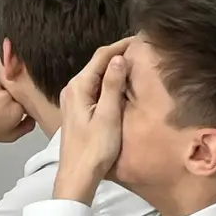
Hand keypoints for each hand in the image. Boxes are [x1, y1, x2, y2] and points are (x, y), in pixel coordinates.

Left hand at [53, 38, 131, 202]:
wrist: (78, 175)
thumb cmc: (94, 149)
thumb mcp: (108, 115)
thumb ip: (113, 86)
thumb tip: (119, 59)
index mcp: (78, 87)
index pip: (101, 56)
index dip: (121, 45)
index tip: (140, 40)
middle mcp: (72, 89)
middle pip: (98, 64)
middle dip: (119, 54)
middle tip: (142, 49)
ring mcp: (74, 100)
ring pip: (97, 76)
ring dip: (115, 68)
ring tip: (137, 62)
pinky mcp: (79, 110)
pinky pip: (95, 88)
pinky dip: (110, 82)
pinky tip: (123, 84)